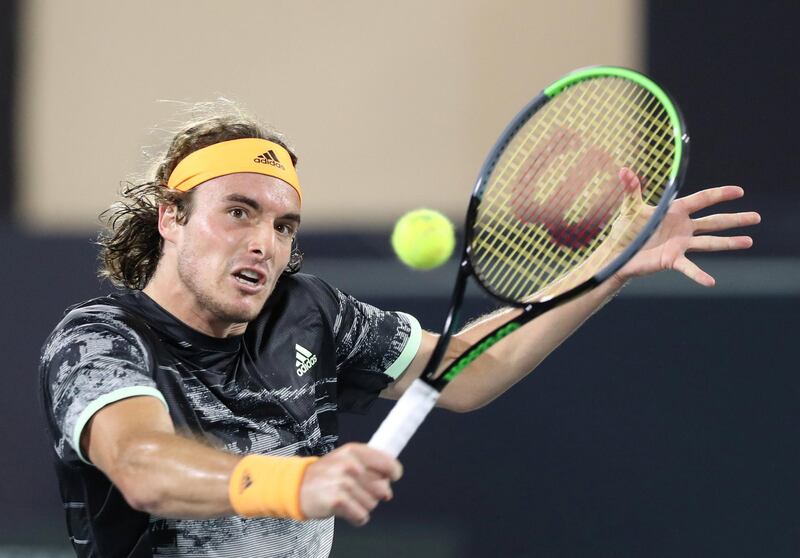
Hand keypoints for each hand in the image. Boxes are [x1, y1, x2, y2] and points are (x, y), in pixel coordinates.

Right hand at [299, 443, 402, 525]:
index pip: (388, 463)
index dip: (393, 473)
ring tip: (348, 499)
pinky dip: (357, 517)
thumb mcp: (345, 459)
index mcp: (355, 451)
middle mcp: (350, 464)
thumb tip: (388, 488)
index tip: (391, 477)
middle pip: (383, 487)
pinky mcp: (338, 501)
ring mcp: (344, 482)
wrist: (296, 486)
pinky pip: (362, 515)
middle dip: (374, 493)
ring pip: (373, 503)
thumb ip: (369, 466)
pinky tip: (347, 510)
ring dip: (363, 505)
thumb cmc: (325, 474)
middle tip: (358, 491)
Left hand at [615, 168, 760, 285]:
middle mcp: (683, 228)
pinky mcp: (672, 259)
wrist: (617, 252)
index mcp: (675, 211)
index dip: (720, 194)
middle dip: (735, 219)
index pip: (702, 199)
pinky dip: (699, 275)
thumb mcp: (630, 208)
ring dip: (729, 243)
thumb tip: (624, 170)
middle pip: (714, 222)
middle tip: (757, 217)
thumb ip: (631, 189)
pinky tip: (711, 282)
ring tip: (749, 241)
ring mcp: (680, 244)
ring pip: (710, 243)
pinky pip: (689, 268)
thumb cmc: (625, 229)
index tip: (739, 191)